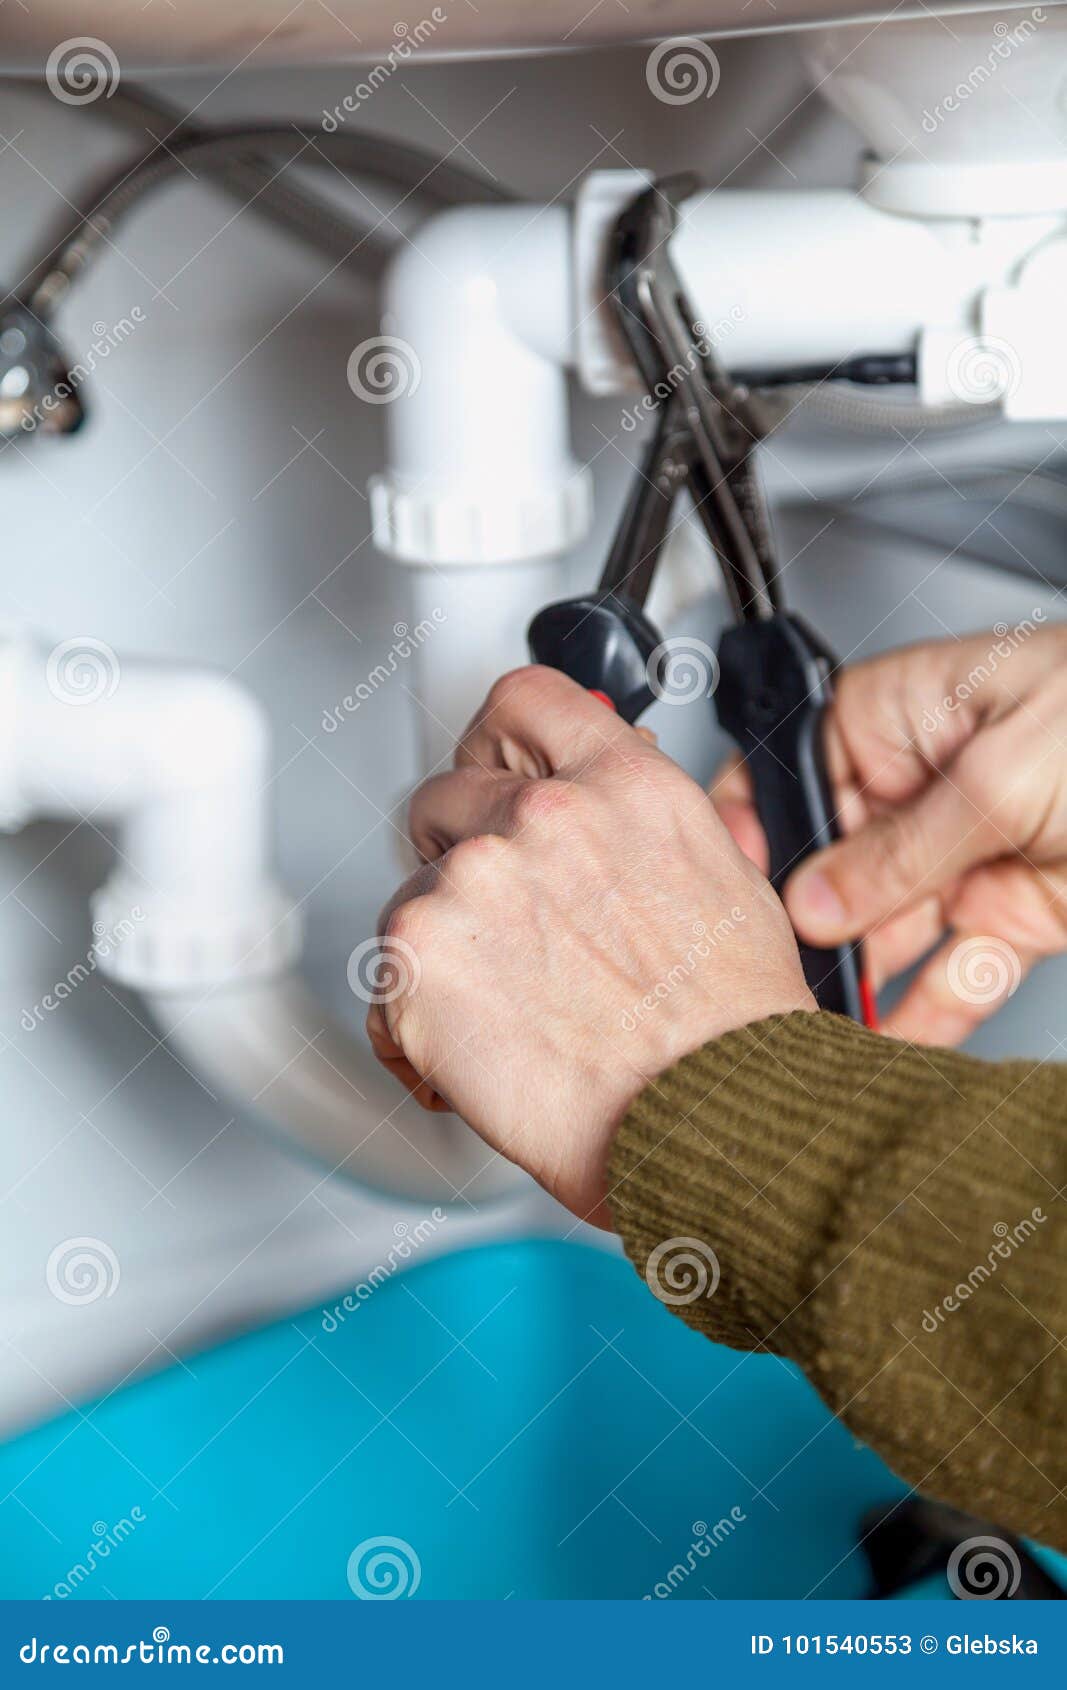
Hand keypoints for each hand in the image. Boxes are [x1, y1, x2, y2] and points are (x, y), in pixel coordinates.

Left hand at [368, 666, 813, 1224]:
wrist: (715, 1119)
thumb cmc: (731, 1029)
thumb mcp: (723, 876)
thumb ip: (638, 822)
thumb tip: (596, 806)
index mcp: (620, 786)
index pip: (521, 701)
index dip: (496, 742)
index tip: (489, 769)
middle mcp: (538, 819)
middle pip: (445, 797)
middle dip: (462, 856)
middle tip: (506, 927)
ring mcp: (470, 887)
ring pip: (412, 896)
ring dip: (446, 948)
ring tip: (514, 1013)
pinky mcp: (417, 966)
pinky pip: (383, 982)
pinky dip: (414, 1023)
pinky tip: (478, 1052)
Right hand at [713, 620, 1066, 1045]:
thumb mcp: (1007, 771)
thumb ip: (905, 847)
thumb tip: (819, 899)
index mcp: (900, 718)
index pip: (790, 773)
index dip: (751, 834)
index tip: (730, 895)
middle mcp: (922, 790)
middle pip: (832, 872)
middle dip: (804, 934)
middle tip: (776, 983)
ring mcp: (965, 856)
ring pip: (888, 935)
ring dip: (859, 985)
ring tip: (821, 1027)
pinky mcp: (1010, 913)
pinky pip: (952, 972)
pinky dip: (925, 1014)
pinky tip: (889, 1042)